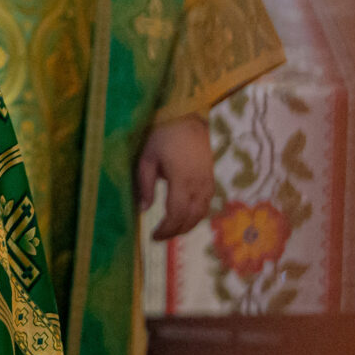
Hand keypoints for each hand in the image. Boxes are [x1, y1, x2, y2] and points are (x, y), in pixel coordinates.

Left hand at [137, 115, 215, 241]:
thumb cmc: (163, 135)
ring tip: (170, 230)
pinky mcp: (211, 178)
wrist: (188, 117)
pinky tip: (184, 217)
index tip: (153, 236)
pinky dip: (196, 215)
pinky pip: (206, 204)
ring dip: (186, 226)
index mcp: (182, 180)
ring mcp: (208, 182)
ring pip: (201, 213)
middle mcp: (199, 184)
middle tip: (159, 237)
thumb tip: (143, 209)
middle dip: (175, 231)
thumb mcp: (147, 158)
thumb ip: (145, 184)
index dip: (166, 229)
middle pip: (190, 218)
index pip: (176, 213)